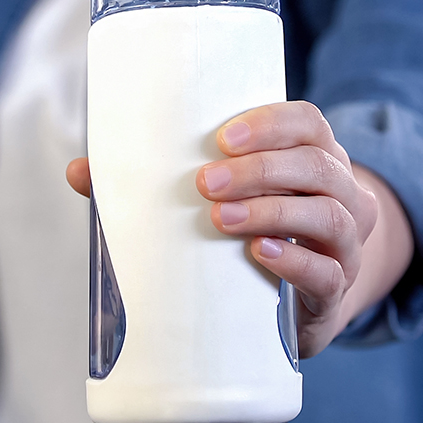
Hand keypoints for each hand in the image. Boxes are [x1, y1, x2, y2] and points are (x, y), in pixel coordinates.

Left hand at [66, 100, 413, 358]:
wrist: (298, 300)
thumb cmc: (247, 229)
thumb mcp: (218, 198)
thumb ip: (151, 184)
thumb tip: (78, 171)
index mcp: (311, 157)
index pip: (308, 123)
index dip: (272, 123)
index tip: (222, 137)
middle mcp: (339, 193)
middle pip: (317, 167)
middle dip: (261, 170)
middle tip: (204, 183)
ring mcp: (344, 245)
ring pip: (329, 216)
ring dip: (273, 211)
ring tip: (220, 218)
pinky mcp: (334, 294)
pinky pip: (330, 273)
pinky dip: (297, 261)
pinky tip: (261, 254)